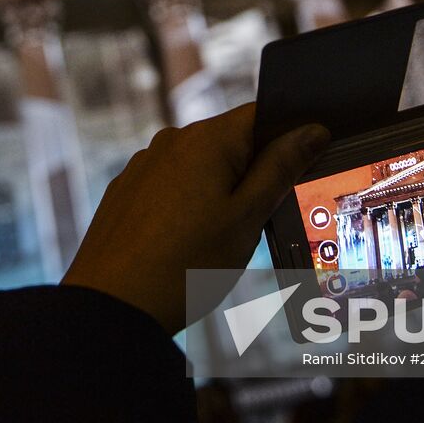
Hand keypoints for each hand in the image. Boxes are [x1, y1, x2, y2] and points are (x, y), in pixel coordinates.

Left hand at [62, 103, 329, 333]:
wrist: (112, 307)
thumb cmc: (184, 266)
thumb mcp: (247, 219)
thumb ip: (280, 169)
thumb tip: (311, 130)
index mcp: (206, 140)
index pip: (260, 116)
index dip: (287, 139)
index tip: (300, 172)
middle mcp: (171, 142)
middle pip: (230, 144)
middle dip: (252, 175)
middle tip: (262, 222)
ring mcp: (143, 166)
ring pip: (199, 169)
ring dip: (219, 194)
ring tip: (219, 243)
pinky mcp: (125, 192)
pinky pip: (169, 188)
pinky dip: (186, 208)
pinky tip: (187, 247)